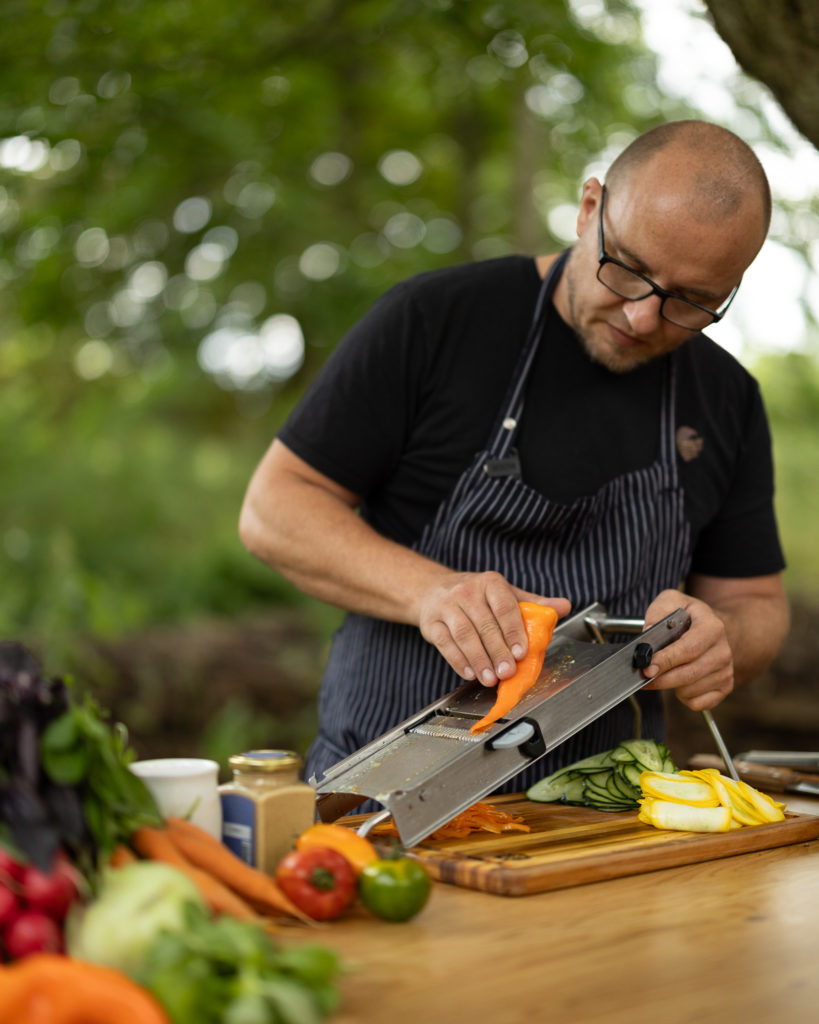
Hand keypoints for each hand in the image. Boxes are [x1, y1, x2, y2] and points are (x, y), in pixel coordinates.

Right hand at [416, 571, 570, 685]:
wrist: (432, 590)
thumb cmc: (476, 596)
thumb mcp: (505, 594)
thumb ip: (534, 604)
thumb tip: (563, 606)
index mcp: (490, 583)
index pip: (505, 607)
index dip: (513, 631)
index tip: (522, 652)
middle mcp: (466, 591)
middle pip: (484, 624)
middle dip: (497, 651)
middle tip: (508, 672)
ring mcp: (446, 606)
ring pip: (464, 635)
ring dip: (479, 660)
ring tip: (490, 678)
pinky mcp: (431, 623)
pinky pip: (445, 644)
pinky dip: (458, 661)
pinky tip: (470, 673)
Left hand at [640, 589, 733, 710]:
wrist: (714, 631)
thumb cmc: (689, 617)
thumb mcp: (673, 601)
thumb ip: (659, 611)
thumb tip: (648, 632)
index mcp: (713, 628)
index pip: (689, 649)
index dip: (666, 660)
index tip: (648, 667)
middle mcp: (723, 651)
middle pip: (688, 674)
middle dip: (662, 678)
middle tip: (644, 675)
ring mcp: (726, 671)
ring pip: (690, 690)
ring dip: (670, 686)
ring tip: (666, 672)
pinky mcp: (725, 687)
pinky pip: (697, 703)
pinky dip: (683, 697)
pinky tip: (680, 682)